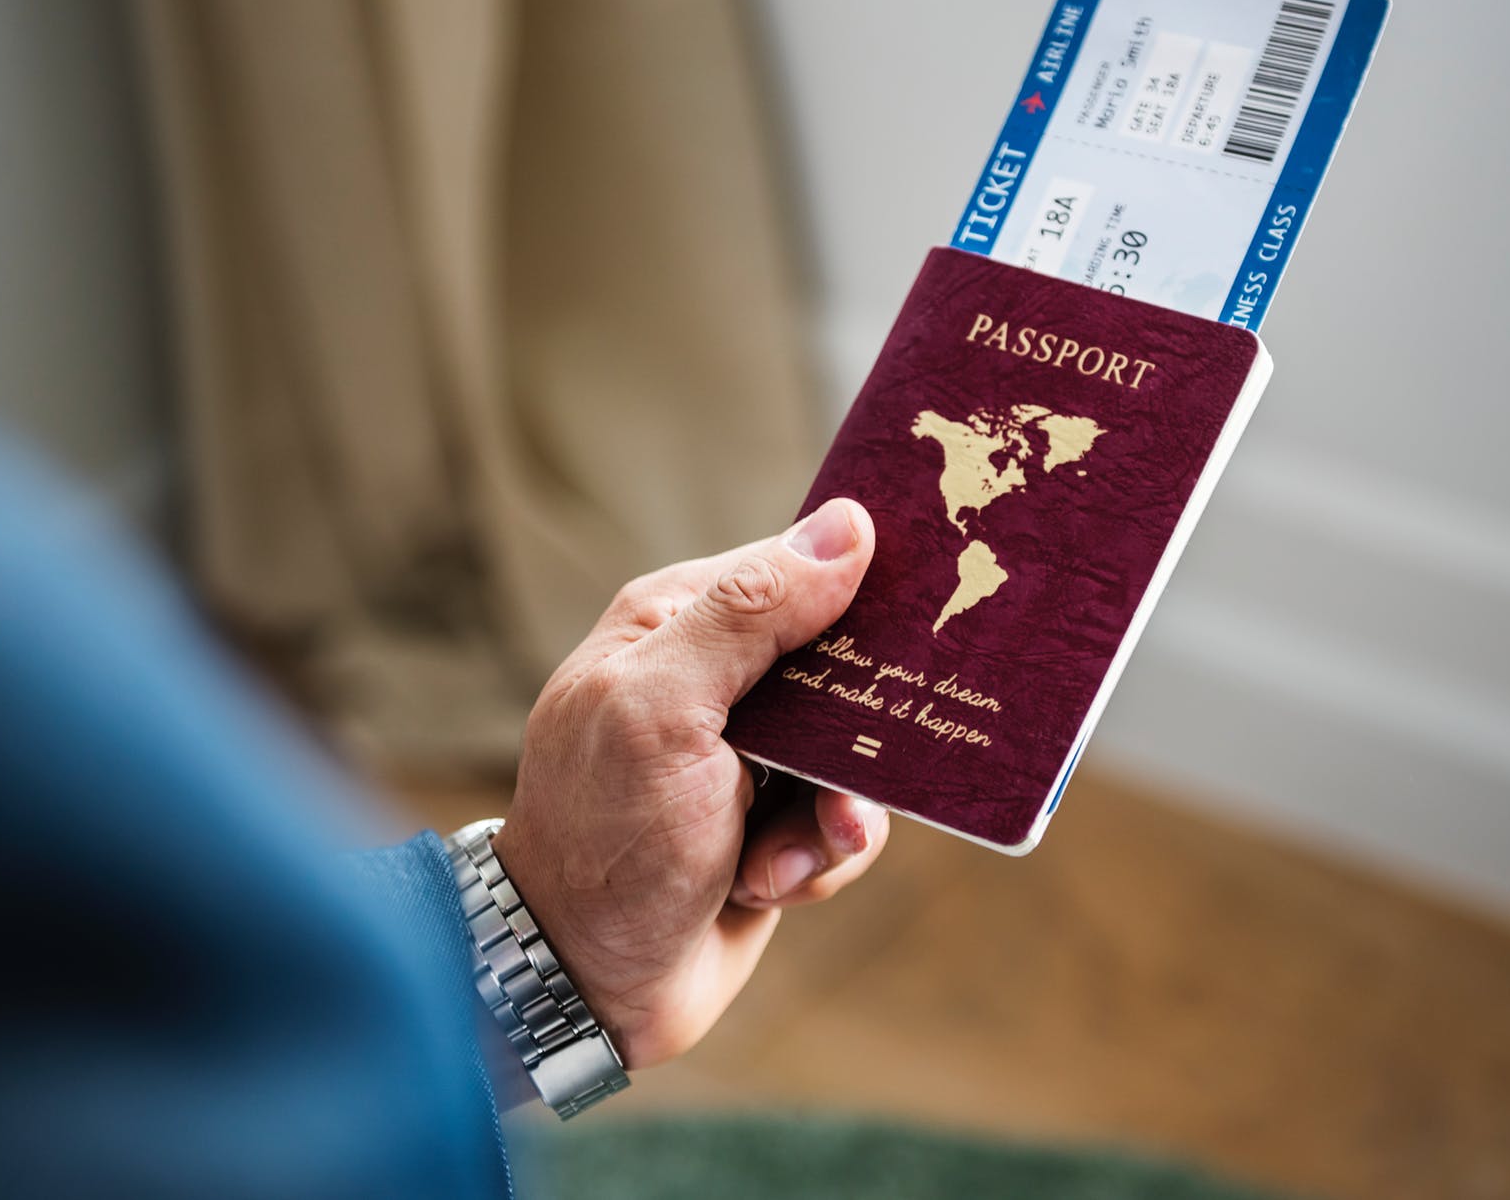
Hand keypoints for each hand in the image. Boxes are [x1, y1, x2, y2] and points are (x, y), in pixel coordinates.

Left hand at [493, 498, 887, 1068]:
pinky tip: (762, 883)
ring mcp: (747, 756)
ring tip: (775, 857)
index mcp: (676, 622)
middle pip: (844, 664)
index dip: (860, 588)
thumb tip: (847, 526)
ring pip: (859, 755)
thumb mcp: (665, 709)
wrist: (583, 983)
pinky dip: (813, 862)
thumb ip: (750, 616)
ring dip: (831, 818)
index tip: (925, 608)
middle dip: (858, 732)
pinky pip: (845, 826)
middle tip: (845, 775)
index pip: (794, 567)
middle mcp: (715, 680)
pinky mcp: (774, 824)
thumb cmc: (605, 836)